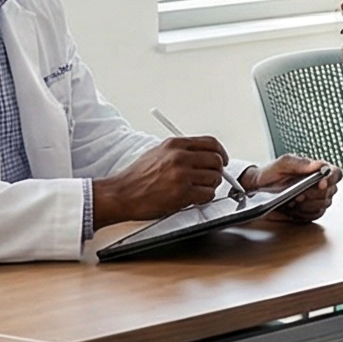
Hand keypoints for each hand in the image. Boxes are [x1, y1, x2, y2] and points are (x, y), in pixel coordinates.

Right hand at [95, 137, 230, 222]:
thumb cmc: (136, 177)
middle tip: (210, 179)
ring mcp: (181, 175)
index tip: (222, 160)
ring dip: (210, 186)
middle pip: (216, 160)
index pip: (211, 143)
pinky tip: (193, 199)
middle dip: (217, 171)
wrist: (120, 194)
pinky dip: (204, 198)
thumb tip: (204, 155)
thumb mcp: (157, 153)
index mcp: (174, 144)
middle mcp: (179, 157)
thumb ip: (181, 151)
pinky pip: (207, 194)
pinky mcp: (182, 193)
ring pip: (214, 178)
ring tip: (197, 190)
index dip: (220, 152)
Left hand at [241, 154, 337, 221]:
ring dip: (308, 204)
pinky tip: (294, 208)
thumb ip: (301, 163)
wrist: (259, 189)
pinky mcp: (310, 211)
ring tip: (293, 200)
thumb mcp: (283, 163)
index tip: (321, 183)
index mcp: (316, 170)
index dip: (332, 179)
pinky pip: (316, 215)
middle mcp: (320, 184)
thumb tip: (319, 165)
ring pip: (324, 204)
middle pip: (331, 191)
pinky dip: (304, 213)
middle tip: (298, 193)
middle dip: (314, 194)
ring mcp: (316, 199)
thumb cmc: (271, 174)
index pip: (336, 173)